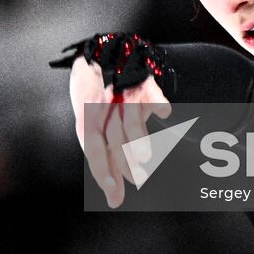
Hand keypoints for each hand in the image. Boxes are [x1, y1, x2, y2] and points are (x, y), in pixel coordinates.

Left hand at [69, 56, 172, 207]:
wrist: (103, 53)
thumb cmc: (100, 103)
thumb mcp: (96, 129)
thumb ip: (106, 163)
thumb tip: (114, 201)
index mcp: (88, 117)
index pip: (92, 146)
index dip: (101, 168)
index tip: (111, 191)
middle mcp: (103, 105)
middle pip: (111, 135)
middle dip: (123, 159)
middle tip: (138, 180)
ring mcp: (122, 93)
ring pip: (129, 116)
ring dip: (137, 137)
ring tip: (146, 157)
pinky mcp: (142, 81)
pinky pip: (150, 90)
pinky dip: (157, 100)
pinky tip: (165, 112)